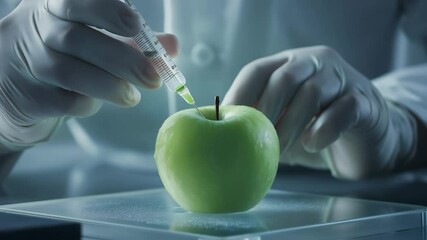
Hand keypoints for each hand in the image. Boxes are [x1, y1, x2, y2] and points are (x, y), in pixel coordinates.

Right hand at [0, 0, 176, 150]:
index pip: (76, 0)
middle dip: (122, 59)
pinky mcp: (30, 94)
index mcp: (56, 5)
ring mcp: (29, 61)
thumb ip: (135, 40)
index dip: (106, 10)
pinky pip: (64, 100)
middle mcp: (38, 29)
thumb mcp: (97, 36)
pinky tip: (97, 101)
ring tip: (132, 97)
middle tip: (154, 78)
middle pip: (77, 39)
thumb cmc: (65, 50)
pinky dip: (88, 103)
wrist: (15, 80)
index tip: (135, 24)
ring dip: (110, 86)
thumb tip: (173, 45)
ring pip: (71, 73)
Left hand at [223, 46, 415, 178]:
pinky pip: (343, 110)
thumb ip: (260, 121)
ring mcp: (342, 79)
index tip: (224, 121)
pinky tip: (312, 144)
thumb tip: (222, 134)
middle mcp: (314, 63)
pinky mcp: (365, 100)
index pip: (257, 70)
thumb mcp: (283, 121)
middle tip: (252, 141)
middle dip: (264, 113)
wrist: (367, 137)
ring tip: (278, 152)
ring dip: (290, 126)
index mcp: (289, 64)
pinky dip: (324, 129)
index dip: (239, 94)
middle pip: (283, 79)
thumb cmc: (316, 128)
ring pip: (311, 93)